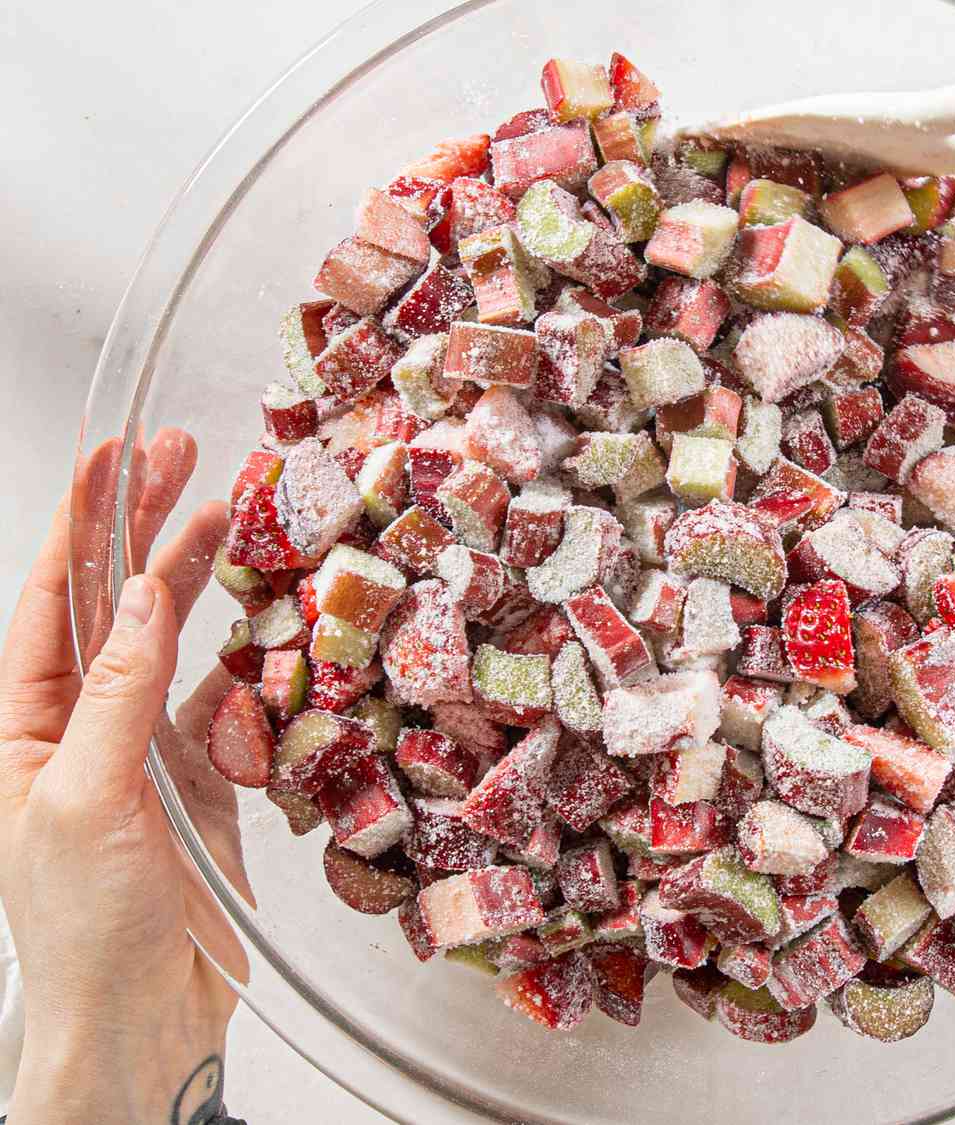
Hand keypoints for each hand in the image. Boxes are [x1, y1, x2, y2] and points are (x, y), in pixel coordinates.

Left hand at [0, 433, 244, 1124]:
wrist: (141, 1013)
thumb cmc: (82, 925)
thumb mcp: (82, 799)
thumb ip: (117, 694)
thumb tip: (148, 597)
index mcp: (25, 723)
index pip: (53, 600)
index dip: (80, 523)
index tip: (109, 457)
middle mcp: (82, 722)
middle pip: (114, 600)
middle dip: (140, 524)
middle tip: (179, 454)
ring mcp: (146, 745)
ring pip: (173, 638)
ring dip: (198, 576)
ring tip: (229, 512)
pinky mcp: (203, 777)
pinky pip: (228, 699)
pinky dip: (251, 659)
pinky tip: (268, 622)